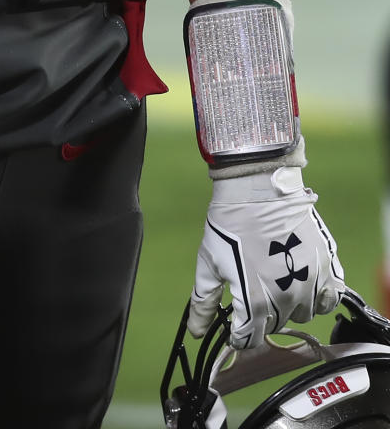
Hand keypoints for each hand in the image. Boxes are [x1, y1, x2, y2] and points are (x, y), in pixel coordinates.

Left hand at [188, 167, 343, 347]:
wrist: (258, 187)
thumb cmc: (229, 223)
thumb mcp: (209, 261)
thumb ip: (204, 300)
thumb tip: (196, 331)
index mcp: (254, 300)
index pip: (249, 338)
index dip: (239, 333)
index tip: (236, 321)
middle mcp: (285, 299)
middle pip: (274, 325)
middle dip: (261, 315)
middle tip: (253, 289)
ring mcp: (310, 284)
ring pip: (301, 314)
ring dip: (288, 306)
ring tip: (276, 281)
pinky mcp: (327, 267)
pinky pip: (329, 299)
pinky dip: (317, 297)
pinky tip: (303, 282)